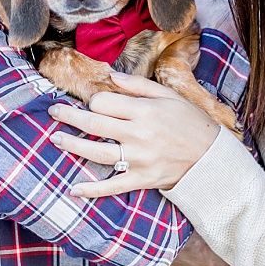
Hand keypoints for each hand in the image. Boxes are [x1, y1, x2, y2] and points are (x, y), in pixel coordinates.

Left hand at [47, 71, 220, 196]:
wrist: (212, 158)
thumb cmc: (191, 123)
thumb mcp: (170, 96)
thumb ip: (139, 85)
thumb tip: (112, 76)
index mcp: (144, 111)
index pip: (105, 103)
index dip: (95, 101)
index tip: (94, 103)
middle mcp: (139, 135)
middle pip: (95, 125)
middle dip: (69, 117)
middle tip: (53, 112)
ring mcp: (139, 160)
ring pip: (97, 153)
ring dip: (73, 145)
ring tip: (55, 138)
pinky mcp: (141, 180)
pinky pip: (112, 186)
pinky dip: (91, 189)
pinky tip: (72, 188)